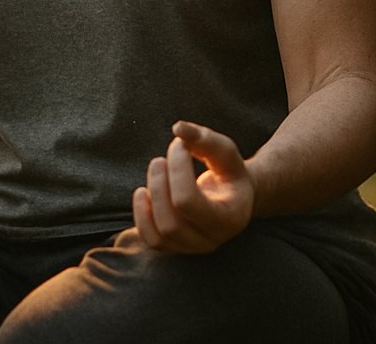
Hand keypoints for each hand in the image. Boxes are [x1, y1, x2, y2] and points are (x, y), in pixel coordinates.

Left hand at [132, 121, 254, 252]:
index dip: (175, 169)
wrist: (234, 197)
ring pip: (161, 234)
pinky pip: (151, 241)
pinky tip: (142, 192)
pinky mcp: (176, 247)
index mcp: (231, 218)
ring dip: (151, 197)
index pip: (187, 202)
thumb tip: (178, 127)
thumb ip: (206, 139)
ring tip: (156, 170)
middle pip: (171, 223)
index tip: (178, 145)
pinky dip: (141, 216)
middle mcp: (213, 240)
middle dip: (158, 186)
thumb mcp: (226, 152)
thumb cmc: (229, 172)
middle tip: (159, 159)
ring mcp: (193, 248)